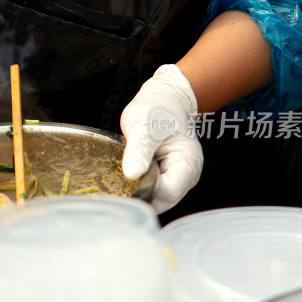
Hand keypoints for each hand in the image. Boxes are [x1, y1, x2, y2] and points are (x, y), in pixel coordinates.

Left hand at [120, 64, 202, 212]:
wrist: (163, 101)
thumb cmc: (158, 109)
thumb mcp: (145, 125)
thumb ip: (139, 149)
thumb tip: (132, 174)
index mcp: (188, 163)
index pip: (169, 192)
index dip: (147, 191)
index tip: (124, 183)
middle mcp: (185, 177)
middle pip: (163, 201)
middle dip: (139, 198)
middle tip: (113, 188)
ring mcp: (174, 179)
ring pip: (155, 199)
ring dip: (136, 195)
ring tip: (115, 183)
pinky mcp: (162, 179)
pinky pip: (148, 191)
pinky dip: (135, 189)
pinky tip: (119, 182)